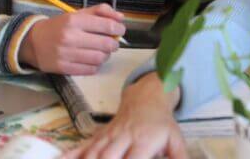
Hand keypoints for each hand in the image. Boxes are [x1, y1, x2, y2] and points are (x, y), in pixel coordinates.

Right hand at [19, 3, 125, 74]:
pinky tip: (92, 59)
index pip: (107, 26)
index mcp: (74, 20)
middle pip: (106, 44)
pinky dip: (96, 65)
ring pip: (100, 58)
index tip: (120, 30)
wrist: (33, 42)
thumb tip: (120, 17)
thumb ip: (99, 12)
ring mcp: (67, 54)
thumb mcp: (77, 14)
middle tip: (112, 42)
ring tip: (102, 51)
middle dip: (114, 44)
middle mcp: (70, 37)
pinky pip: (90, 70)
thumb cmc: (59, 26)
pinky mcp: (64, 68)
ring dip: (105, 55)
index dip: (119, 29)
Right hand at [64, 73, 186, 158]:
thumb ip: (179, 158)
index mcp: (143, 140)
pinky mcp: (99, 136)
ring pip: (92, 152)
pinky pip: (82, 146)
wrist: (147, 97)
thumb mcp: (177, 140)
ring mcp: (108, 136)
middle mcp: (123, 137)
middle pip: (107, 156)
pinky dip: (70, 155)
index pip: (134, 158)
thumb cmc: (162, 123)